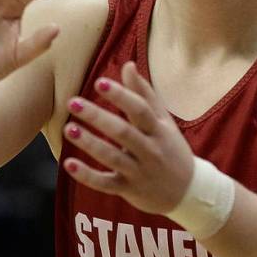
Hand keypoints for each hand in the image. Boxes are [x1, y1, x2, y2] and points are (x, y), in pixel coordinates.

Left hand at [62, 61, 193, 214]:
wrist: (189, 192)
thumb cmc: (170, 148)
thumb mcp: (163, 121)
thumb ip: (144, 93)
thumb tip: (127, 64)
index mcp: (158, 130)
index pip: (140, 110)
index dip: (121, 96)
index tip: (100, 82)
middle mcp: (150, 150)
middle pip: (123, 132)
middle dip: (97, 117)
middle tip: (72, 102)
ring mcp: (139, 171)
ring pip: (112, 157)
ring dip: (89, 143)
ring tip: (68, 128)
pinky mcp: (128, 189)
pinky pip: (106, 184)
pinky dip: (87, 176)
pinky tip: (69, 164)